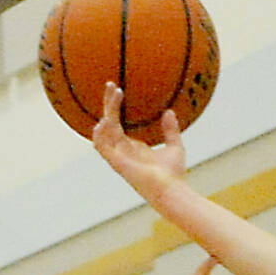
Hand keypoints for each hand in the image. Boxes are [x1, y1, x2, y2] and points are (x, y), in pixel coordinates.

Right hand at [92, 82, 185, 202]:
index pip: (117, 122)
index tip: (117, 88)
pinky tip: (106, 120)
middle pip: (109, 122)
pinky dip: (100, 134)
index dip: (115, 106)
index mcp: (131, 147)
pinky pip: (102, 146)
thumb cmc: (173, 174)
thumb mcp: (174, 147)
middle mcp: (122, 150)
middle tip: (111, 84)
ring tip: (115, 97)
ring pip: (103, 131)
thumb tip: (169, 112)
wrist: (172, 190)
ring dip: (106, 113)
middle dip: (108, 103)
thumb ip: (170, 130)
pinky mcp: (117, 163)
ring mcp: (118, 156)